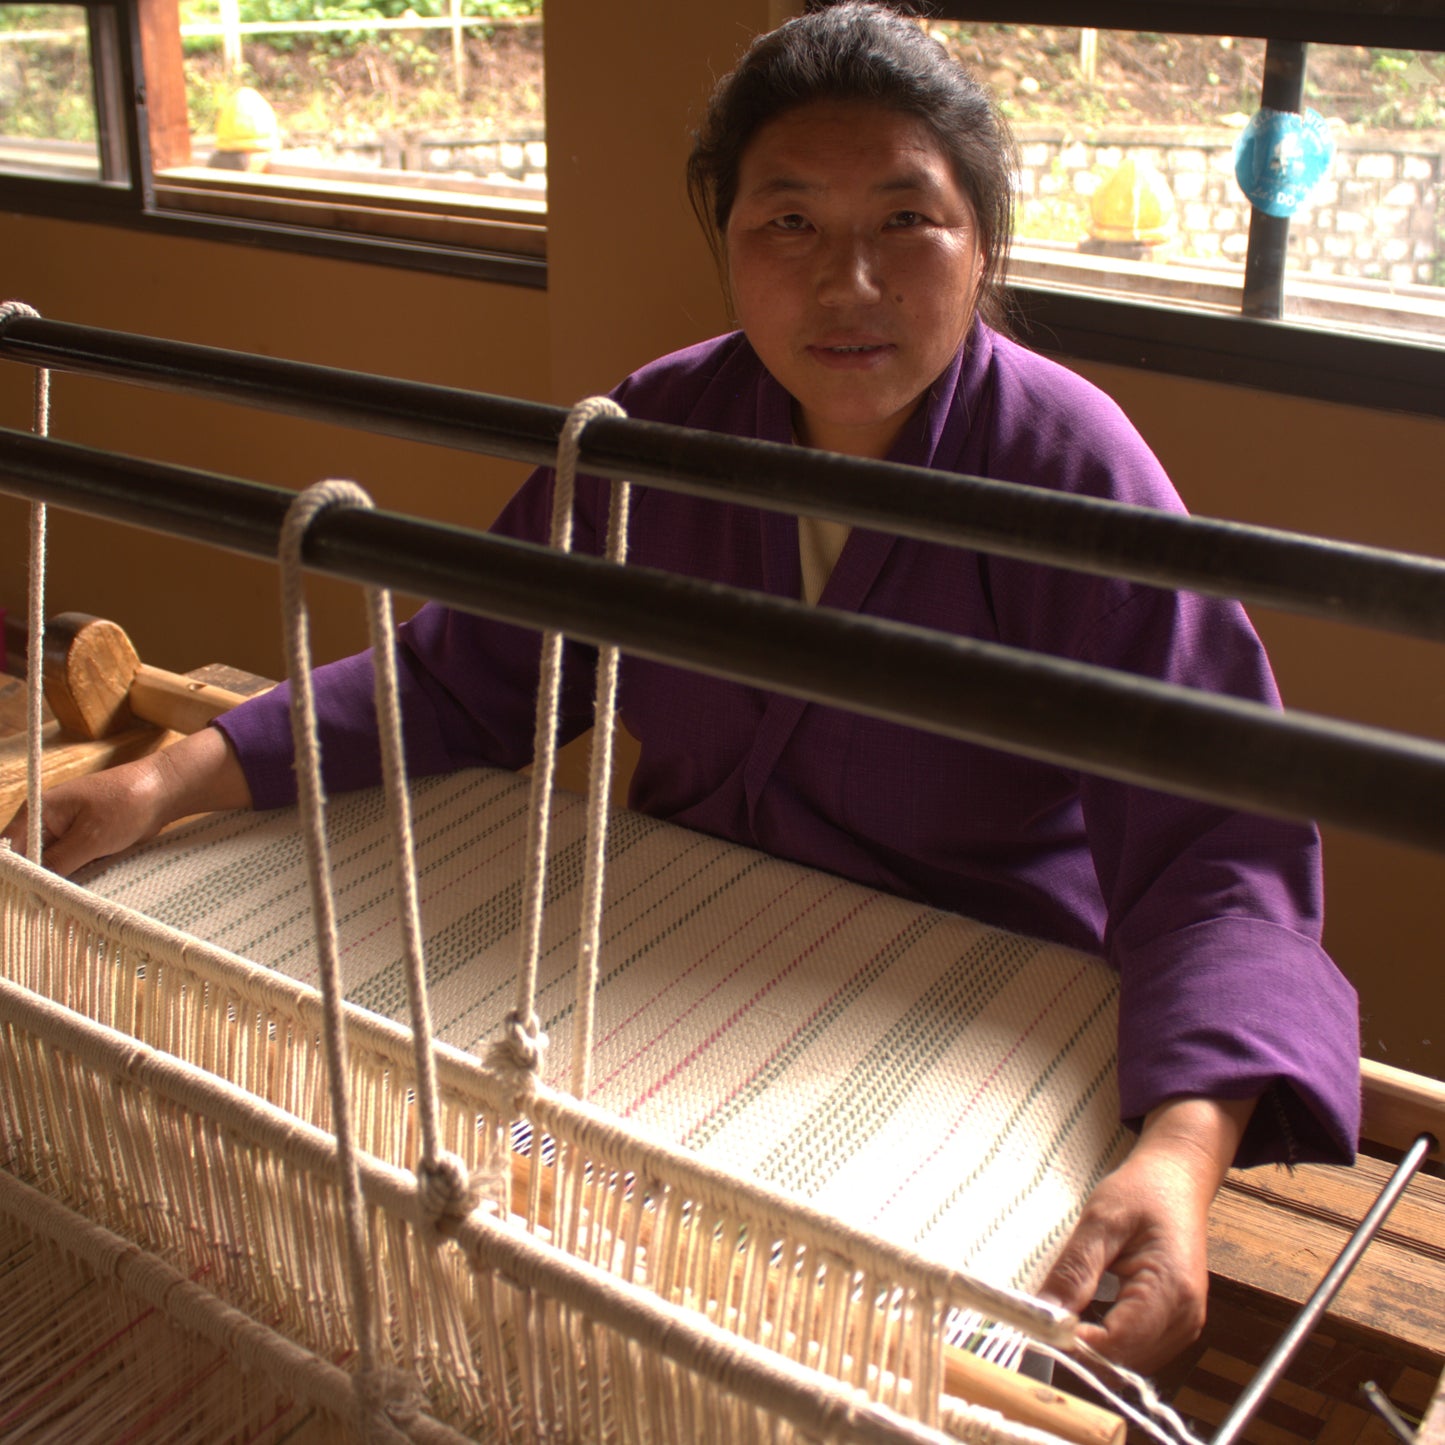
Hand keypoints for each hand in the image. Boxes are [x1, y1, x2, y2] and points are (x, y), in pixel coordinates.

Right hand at [1, 726, 251, 876]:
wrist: (164, 792)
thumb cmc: (128, 802)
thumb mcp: (90, 837)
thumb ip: (58, 863)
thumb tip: (33, 887)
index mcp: (38, 812)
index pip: (10, 849)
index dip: (15, 875)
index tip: (25, 899)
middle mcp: (46, 823)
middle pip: (28, 861)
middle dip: (38, 882)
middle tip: (47, 905)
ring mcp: (65, 834)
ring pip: (50, 867)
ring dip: (59, 882)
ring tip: (66, 900)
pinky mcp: (82, 844)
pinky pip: (70, 867)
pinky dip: (76, 878)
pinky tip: (83, 891)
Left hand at [1039, 1095, 1255, 1373]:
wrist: (1175, 1181)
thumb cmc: (1142, 1192)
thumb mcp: (1100, 1221)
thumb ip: (1075, 1270)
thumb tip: (1045, 1315)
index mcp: (1171, 1290)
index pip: (1119, 1343)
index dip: (1077, 1341)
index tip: (1042, 1324)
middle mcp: (1186, 1318)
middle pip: (1126, 1360)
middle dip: (1084, 1347)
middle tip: (1047, 1316)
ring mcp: (1185, 1325)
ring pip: (1131, 1361)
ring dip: (1096, 1347)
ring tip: (1066, 1312)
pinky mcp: (1176, 1324)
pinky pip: (1138, 1349)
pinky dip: (1110, 1340)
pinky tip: (1089, 1314)